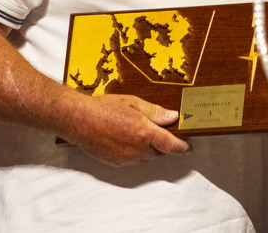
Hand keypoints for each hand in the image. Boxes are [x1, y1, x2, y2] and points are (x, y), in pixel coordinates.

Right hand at [64, 93, 190, 165]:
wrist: (78, 120)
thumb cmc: (103, 109)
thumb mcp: (133, 103)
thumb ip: (155, 112)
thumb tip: (172, 116)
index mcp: (144, 133)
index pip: (171, 145)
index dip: (182, 147)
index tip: (188, 148)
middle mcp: (136, 149)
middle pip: (159, 153)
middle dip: (162, 144)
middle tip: (157, 132)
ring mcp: (125, 158)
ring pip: (145, 158)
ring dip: (148, 149)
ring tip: (138, 133)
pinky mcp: (115, 163)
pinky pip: (132, 161)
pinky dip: (135, 153)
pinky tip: (126, 139)